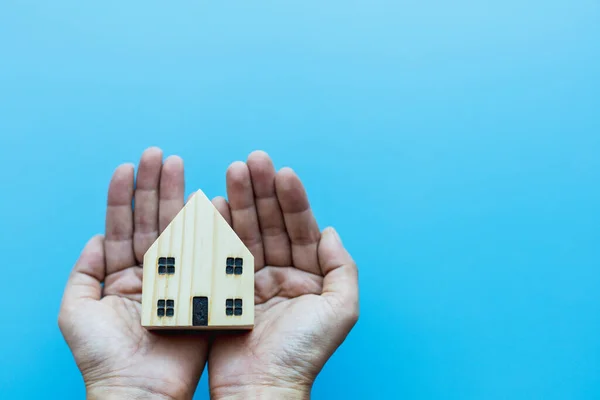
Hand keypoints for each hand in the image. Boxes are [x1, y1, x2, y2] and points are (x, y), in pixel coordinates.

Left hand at [58, 148, 207, 399]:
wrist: (140, 391)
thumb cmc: (103, 358)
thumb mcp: (77, 312)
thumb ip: (84, 272)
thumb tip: (95, 237)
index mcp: (121, 274)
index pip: (121, 226)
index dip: (123, 196)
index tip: (128, 166)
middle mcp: (151, 271)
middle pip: (153, 220)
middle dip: (154, 186)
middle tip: (159, 155)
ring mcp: (178, 277)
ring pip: (179, 230)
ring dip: (179, 198)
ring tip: (179, 166)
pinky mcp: (201, 289)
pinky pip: (205, 253)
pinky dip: (207, 228)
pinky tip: (208, 202)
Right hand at [208, 151, 359, 398]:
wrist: (260, 388)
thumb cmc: (303, 354)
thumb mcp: (339, 310)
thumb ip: (342, 268)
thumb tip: (331, 230)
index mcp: (309, 276)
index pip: (302, 229)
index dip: (294, 200)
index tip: (283, 172)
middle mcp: (282, 273)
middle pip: (272, 224)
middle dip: (263, 191)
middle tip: (252, 160)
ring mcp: (253, 279)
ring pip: (247, 232)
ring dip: (241, 201)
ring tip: (233, 172)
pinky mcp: (226, 289)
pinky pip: (223, 252)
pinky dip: (220, 228)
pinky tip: (217, 204)